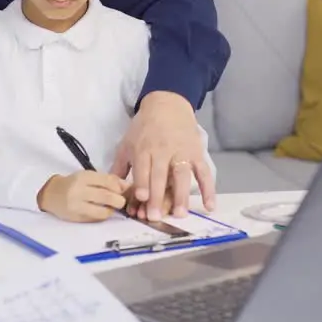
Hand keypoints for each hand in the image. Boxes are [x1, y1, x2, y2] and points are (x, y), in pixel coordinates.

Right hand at [36, 171, 127, 222]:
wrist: (51, 195)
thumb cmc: (73, 184)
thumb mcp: (88, 177)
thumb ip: (107, 180)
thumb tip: (127, 187)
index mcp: (83, 177)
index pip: (107, 181)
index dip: (119, 187)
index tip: (122, 190)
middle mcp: (79, 191)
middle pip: (107, 196)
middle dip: (119, 200)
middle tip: (120, 201)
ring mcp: (77, 206)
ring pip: (103, 212)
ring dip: (111, 210)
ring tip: (110, 207)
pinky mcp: (76, 218)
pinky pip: (96, 219)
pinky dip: (103, 216)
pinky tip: (101, 212)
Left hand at [110, 91, 215, 219]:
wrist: (167, 105)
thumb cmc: (144, 128)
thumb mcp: (127, 143)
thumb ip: (120, 167)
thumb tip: (111, 189)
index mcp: (144, 148)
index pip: (143, 168)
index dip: (142, 183)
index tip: (142, 198)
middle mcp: (163, 151)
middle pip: (160, 176)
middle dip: (157, 196)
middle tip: (155, 216)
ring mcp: (182, 152)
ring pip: (182, 175)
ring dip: (181, 195)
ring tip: (180, 214)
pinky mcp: (197, 154)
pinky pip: (204, 172)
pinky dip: (208, 189)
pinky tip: (210, 205)